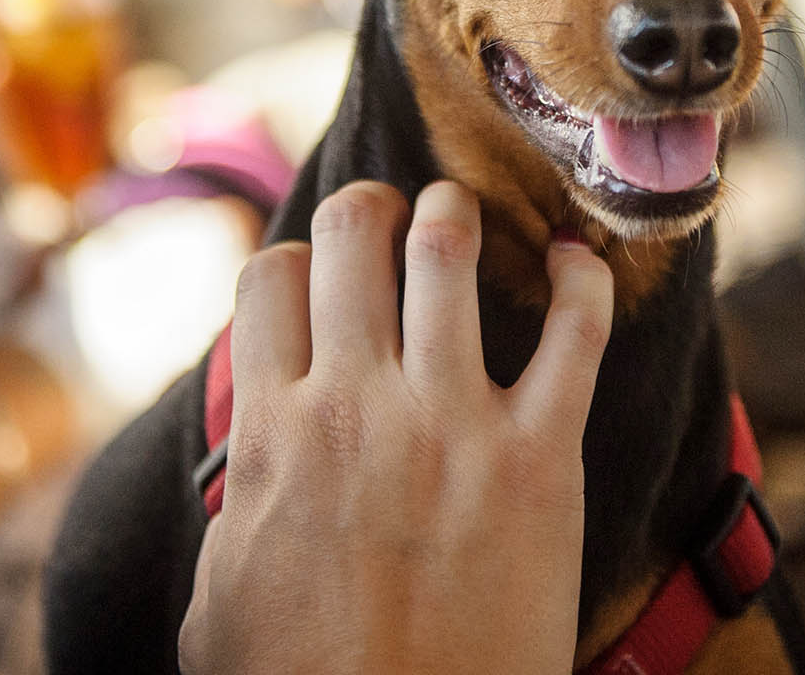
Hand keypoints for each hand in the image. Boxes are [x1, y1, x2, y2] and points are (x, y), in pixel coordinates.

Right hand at [179, 180, 614, 674]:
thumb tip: (251, 458)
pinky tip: (579, 260)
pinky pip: (577, 330)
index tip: (317, 278)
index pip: (270, 278)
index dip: (294, 262)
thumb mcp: (221, 596)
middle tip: (389, 218)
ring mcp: (453, 421)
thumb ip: (239, 503)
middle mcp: (358, 404)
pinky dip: (583, 278)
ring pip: (447, 247)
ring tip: (461, 214)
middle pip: (352, 233)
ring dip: (453, 213)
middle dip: (369, 207)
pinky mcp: (542, 454)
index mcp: (273, 433)